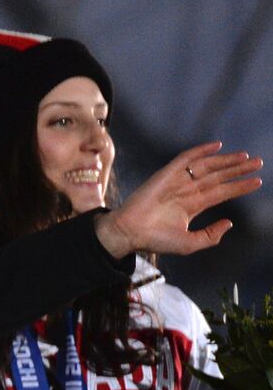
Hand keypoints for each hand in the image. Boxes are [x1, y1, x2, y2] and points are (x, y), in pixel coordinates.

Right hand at [95, 142, 262, 257]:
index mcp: (192, 206)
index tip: (257, 181)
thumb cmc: (155, 240)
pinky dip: (201, 151)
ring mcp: (177, 181)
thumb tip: (229, 223)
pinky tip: (217, 146)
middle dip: (237, 170)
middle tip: (258, 163)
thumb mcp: (190, 243)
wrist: (130, 232)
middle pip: (218, 177)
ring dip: (226, 160)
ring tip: (246, 157)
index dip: (239, 187)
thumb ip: (211, 235)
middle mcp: (187, 191)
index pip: (221, 192)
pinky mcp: (166, 174)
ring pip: (207, 167)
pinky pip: (186, 159)